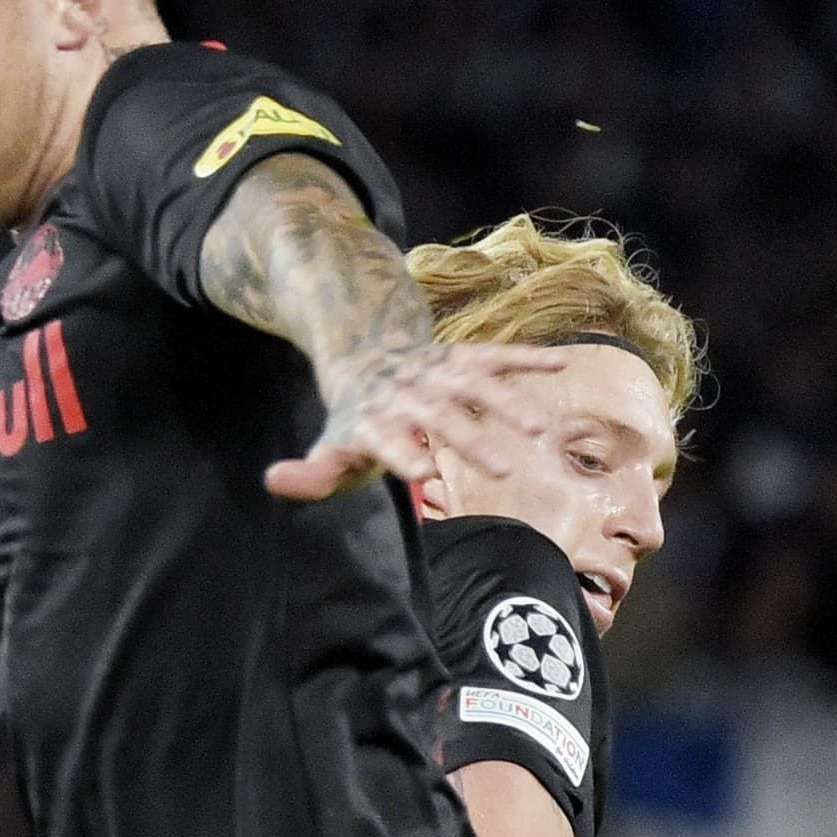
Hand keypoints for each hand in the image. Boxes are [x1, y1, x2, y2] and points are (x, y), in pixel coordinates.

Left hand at [265, 339, 571, 504]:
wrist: (368, 358)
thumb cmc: (357, 423)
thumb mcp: (332, 451)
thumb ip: (310, 474)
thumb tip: (272, 480)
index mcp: (376, 420)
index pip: (388, 439)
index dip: (403, 452)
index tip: (423, 470)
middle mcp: (409, 394)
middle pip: (441, 417)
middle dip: (471, 439)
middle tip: (504, 469)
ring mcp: (440, 373)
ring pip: (476, 385)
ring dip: (508, 402)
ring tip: (541, 428)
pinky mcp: (464, 358)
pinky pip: (498, 356)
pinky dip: (529, 358)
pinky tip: (564, 362)